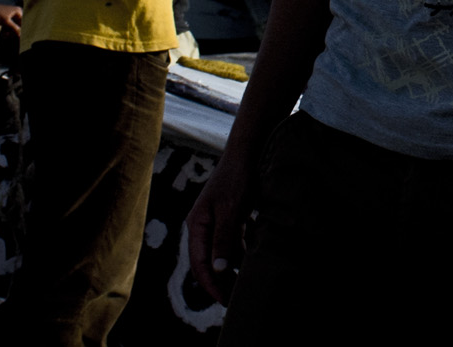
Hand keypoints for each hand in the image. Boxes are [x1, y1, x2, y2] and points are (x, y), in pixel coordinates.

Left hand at [0, 1, 23, 34]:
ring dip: (9, 32)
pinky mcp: (6, 18)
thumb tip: (20, 34)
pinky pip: (9, 25)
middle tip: (8, 36)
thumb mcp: (6, 22)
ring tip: (4, 36)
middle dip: (13, 31)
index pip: (23, 23)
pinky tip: (3, 34)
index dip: (20, 30)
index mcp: (18, 12)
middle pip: (18, 25)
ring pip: (13, 26)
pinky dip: (6, 30)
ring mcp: (11, 16)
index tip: (17, 36)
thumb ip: (14, 28)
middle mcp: (16, 13)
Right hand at [186, 152, 253, 304]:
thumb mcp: (231, 209)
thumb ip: (224, 239)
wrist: (248, 150)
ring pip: (224, 252)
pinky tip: (256, 259)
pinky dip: (244, 251)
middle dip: (222, 280)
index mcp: (197, 225)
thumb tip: (218, 270)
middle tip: (237, 299)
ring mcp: (217, 221)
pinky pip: (235, 241)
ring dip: (235, 267)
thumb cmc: (237, 177)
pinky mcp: (232, 216)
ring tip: (248, 284)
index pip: (200, 264)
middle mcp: (204, 225)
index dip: (211, 284)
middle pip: (210, 261)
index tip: (224, 301)